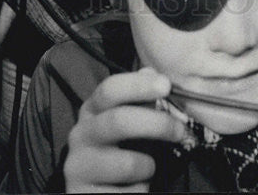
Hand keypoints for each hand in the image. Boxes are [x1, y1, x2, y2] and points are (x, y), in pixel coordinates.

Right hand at [64, 67, 185, 193]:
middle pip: (118, 121)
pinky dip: (139, 190)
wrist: (97, 193)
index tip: (166, 86)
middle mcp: (80, 135)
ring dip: (148, 166)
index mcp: (92, 110)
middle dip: (156, 124)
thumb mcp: (128, 122)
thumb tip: (152, 74)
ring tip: (148, 168)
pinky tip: (135, 188)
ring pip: (126, 163)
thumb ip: (140, 99)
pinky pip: (125, 194)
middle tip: (180, 130)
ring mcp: (77, 167)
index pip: (109, 89)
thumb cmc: (119, 151)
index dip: (138, 85)